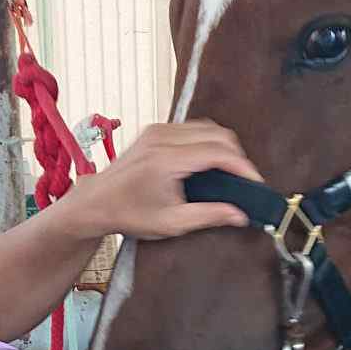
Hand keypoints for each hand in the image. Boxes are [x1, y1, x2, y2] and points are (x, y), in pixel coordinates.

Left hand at [65, 120, 261, 240]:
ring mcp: (158, 131)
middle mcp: (163, 138)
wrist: (95, 203)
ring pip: (207, 127)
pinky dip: (208, 141)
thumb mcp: (172, 222)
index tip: (255, 182)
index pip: (219, 152)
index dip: (243, 167)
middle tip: (244, 179)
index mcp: (167, 160)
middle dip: (237, 156)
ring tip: (229, 171)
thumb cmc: (128, 214)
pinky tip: (209, 161)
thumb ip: (210, 216)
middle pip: (218, 134)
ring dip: (223, 146)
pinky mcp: (155, 131)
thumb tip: (241, 215)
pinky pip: (193, 127)